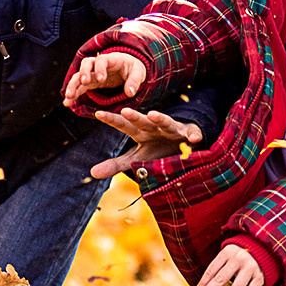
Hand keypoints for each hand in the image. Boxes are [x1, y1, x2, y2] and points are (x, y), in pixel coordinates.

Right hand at [64, 51, 147, 106]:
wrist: (128, 67)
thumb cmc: (133, 68)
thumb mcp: (138, 73)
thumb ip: (134, 81)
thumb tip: (130, 93)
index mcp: (111, 59)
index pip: (102, 60)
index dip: (100, 68)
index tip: (101, 79)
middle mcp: (98, 64)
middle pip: (86, 64)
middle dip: (83, 73)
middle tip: (83, 83)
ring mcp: (92, 73)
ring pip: (79, 76)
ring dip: (73, 86)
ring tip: (68, 99)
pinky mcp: (90, 82)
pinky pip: (79, 86)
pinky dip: (73, 94)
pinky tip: (67, 104)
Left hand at [88, 108, 203, 178]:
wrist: (183, 144)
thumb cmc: (156, 150)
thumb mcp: (136, 159)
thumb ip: (115, 164)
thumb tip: (91, 173)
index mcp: (140, 132)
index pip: (124, 125)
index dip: (112, 120)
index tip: (98, 114)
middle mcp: (155, 127)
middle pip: (143, 121)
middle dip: (135, 116)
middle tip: (125, 111)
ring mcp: (173, 129)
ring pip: (166, 123)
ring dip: (161, 119)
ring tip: (154, 115)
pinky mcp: (190, 134)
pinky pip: (192, 134)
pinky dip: (193, 135)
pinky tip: (194, 138)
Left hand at [198, 243, 263, 285]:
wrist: (260, 252)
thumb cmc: (236, 260)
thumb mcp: (225, 260)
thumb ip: (214, 273)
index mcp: (227, 253)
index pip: (211, 270)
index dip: (203, 284)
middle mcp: (238, 258)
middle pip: (221, 278)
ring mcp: (250, 267)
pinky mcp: (259, 276)